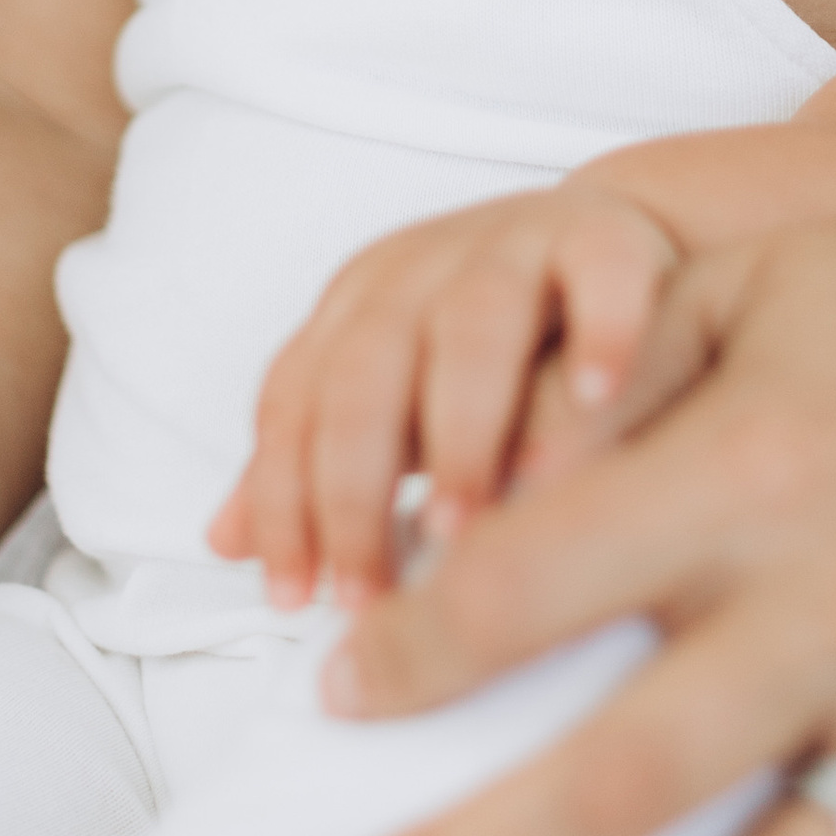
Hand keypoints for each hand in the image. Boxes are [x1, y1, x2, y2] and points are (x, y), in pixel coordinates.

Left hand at [210, 186, 678, 605]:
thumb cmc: (495, 348)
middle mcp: (422, 270)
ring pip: (472, 327)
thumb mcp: (398, 399)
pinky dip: (601, 331)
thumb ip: (317, 468)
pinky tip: (598, 400)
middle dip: (358, 489)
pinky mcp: (608, 236)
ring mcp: (515, 246)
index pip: (294, 401)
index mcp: (357, 307)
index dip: (285, 501)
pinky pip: (604, 273)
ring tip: (465, 528)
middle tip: (377, 592)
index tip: (299, 599)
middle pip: (364, 370)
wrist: (613, 242)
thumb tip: (222, 543)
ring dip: (461, 431)